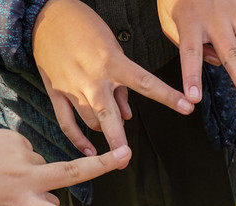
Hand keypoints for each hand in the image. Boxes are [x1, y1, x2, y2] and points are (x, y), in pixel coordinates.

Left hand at [0, 127, 130, 205]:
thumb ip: (29, 204)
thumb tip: (55, 193)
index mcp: (16, 205)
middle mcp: (21, 178)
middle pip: (70, 172)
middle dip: (101, 164)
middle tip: (125, 155)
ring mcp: (18, 154)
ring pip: (41, 164)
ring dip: (30, 171)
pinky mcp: (12, 136)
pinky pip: (26, 150)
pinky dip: (16, 157)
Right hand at [32, 0, 193, 154]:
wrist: (47, 18)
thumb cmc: (85, 28)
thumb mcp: (111, 47)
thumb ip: (121, 84)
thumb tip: (127, 115)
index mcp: (113, 63)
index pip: (146, 83)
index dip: (168, 96)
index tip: (187, 107)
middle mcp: (93, 78)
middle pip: (109, 115)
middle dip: (118, 140)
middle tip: (127, 158)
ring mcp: (72, 87)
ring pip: (91, 121)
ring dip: (104, 132)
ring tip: (112, 135)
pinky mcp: (55, 92)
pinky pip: (66, 122)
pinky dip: (77, 139)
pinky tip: (89, 151)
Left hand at [157, 0, 235, 106]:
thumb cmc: (178, 0)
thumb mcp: (170, 23)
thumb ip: (189, 47)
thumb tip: (218, 62)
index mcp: (189, 23)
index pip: (190, 55)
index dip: (192, 78)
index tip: (193, 99)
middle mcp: (214, 18)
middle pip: (231, 54)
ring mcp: (233, 10)